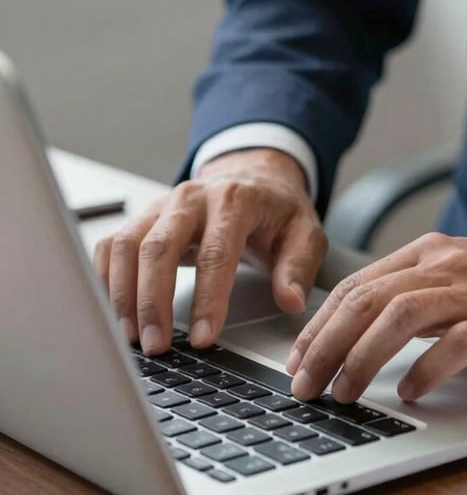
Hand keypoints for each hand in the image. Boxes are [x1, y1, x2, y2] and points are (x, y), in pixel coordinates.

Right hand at [94, 149, 326, 355]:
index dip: (208, 298)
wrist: (256, 176)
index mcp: (235, 200)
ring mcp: (164, 205)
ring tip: (131, 336)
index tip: (203, 338)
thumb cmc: (278, 210)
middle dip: (153, 300)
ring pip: (128, 244)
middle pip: (160, 246)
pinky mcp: (145, 217)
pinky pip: (112, 244)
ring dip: (123, 293)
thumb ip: (299, 266)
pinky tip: (112, 310)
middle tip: (156, 346)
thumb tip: (290, 301)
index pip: (216, 252)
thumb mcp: (306, 232)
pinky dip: (105, 277)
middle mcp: (193, 198)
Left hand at [286, 232, 466, 402]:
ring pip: (400, 316)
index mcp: (429, 252)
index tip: (299, 357)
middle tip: (304, 382)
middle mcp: (446, 264)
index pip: (358, 284)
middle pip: (368, 299)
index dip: (320, 323)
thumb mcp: (458, 278)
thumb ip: (414, 293)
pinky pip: (455, 344)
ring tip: (344, 390)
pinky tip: (410, 391)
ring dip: (363, 356)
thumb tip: (361, 328)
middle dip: (327, 344)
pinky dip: (425, 369)